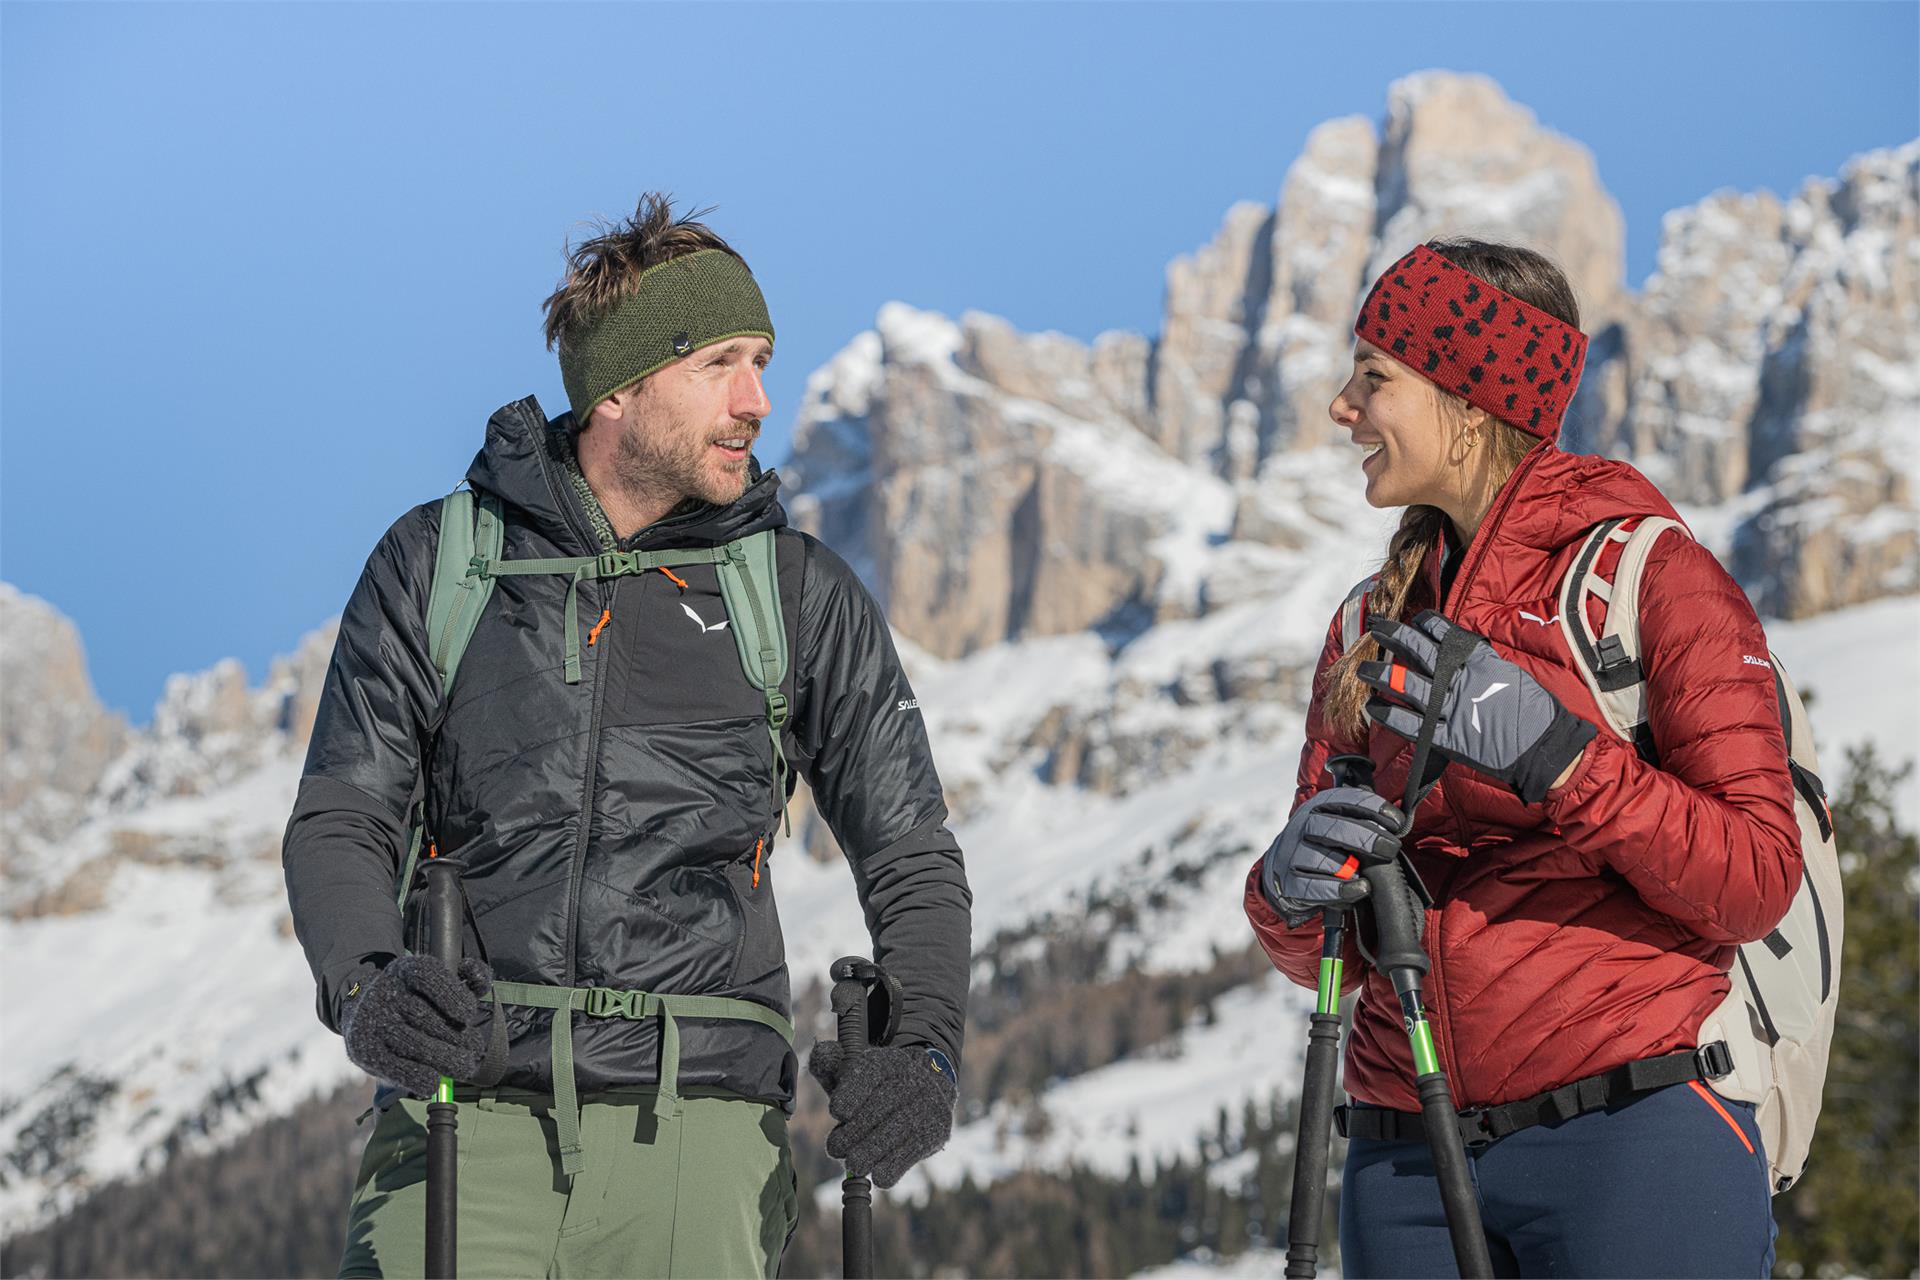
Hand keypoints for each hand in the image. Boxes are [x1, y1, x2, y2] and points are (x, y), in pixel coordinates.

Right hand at [341, 955, 492, 1098]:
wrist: (364, 1011)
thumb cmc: (415, 998)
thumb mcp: (438, 980)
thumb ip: (468, 978)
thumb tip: (481, 986)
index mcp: (404, 971)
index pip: (427, 975)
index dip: (451, 994)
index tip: (468, 1014)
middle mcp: (384, 992)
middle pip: (423, 1015)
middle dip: (456, 1036)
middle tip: (474, 1048)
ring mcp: (372, 1022)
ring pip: (412, 1043)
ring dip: (444, 1059)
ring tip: (464, 1066)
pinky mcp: (364, 1050)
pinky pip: (393, 1067)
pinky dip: (417, 1077)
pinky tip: (434, 1081)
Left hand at [807, 1041, 957, 1187]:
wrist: (923, 1097)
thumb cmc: (876, 1091)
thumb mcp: (854, 1076)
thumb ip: (832, 1066)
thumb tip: (821, 1053)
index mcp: (888, 1060)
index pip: (870, 1071)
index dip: (852, 1091)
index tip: (837, 1112)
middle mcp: (913, 1076)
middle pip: (882, 1103)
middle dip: (855, 1130)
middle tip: (835, 1148)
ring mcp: (929, 1102)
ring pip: (898, 1128)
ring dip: (872, 1151)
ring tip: (854, 1164)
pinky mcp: (938, 1128)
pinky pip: (915, 1149)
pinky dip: (896, 1166)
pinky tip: (880, 1176)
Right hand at [1258, 786, 1403, 926]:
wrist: (1283, 869)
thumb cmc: (1323, 845)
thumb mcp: (1338, 824)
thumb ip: (1362, 821)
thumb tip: (1398, 825)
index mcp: (1319, 806)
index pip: (1346, 800)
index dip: (1375, 809)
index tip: (1397, 823)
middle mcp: (1303, 825)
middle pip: (1333, 828)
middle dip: (1366, 838)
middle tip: (1390, 848)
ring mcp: (1292, 853)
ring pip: (1323, 859)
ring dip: (1350, 868)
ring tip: (1368, 878)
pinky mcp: (1288, 882)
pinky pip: (1314, 887)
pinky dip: (1340, 890)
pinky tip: (1359, 889)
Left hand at [1359, 611, 1596, 804]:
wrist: (1545, 746)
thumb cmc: (1532, 710)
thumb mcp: (1508, 674)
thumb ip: (1480, 662)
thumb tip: (1461, 651)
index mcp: (1477, 660)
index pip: (1443, 632)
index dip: (1424, 623)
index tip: (1414, 619)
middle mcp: (1459, 680)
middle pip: (1417, 650)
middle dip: (1393, 635)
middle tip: (1375, 627)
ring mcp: (1450, 709)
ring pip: (1406, 684)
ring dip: (1381, 674)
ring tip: (1363, 668)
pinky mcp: (1446, 738)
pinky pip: (1409, 723)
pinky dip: (1389, 713)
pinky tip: (1373, 706)